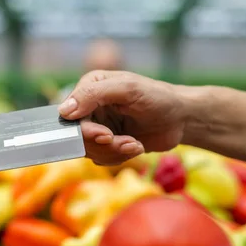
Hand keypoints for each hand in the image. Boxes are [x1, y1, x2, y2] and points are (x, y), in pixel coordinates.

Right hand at [58, 70, 186, 164]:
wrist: (181, 119)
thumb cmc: (157, 97)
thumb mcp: (127, 89)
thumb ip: (94, 95)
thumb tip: (63, 111)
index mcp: (90, 87)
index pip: (71, 114)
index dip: (85, 130)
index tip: (106, 136)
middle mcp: (90, 107)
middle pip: (79, 136)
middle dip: (105, 144)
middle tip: (128, 143)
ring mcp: (98, 126)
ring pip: (90, 150)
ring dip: (115, 151)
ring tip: (136, 144)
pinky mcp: (108, 143)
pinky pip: (102, 158)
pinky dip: (120, 157)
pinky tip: (136, 147)